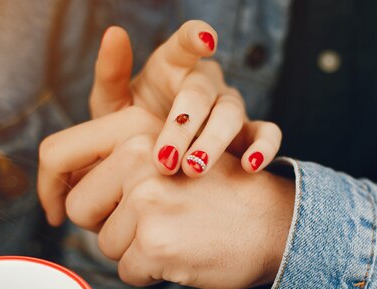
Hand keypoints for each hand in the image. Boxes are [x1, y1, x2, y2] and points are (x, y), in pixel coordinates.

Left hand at [40, 128, 294, 288]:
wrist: (275, 223)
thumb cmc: (220, 195)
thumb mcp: (172, 155)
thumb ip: (120, 160)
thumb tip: (62, 192)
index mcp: (137, 128)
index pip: (56, 154)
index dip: (48, 186)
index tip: (56, 208)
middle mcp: (139, 158)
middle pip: (76, 207)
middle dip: (104, 224)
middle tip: (148, 221)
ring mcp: (147, 201)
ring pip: (104, 244)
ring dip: (134, 249)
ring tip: (176, 232)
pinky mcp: (156, 243)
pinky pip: (127, 272)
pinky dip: (151, 272)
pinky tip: (183, 253)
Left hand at [90, 21, 280, 176]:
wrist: (150, 165)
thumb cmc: (132, 127)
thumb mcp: (112, 104)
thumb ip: (111, 72)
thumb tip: (115, 32)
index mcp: (173, 66)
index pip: (186, 44)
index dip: (196, 38)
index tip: (205, 41)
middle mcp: (205, 83)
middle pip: (202, 94)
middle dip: (184, 126)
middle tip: (165, 159)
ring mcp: (229, 107)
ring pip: (232, 114)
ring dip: (213, 142)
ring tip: (194, 169)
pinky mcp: (247, 134)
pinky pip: (265, 134)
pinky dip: (263, 147)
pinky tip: (251, 165)